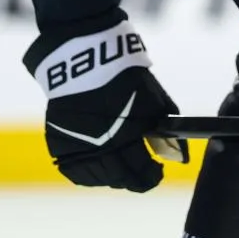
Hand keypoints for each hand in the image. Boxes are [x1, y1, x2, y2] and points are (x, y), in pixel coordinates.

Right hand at [23, 12, 187, 191]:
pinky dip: (87, 171)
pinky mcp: (59, 141)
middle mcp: (100, 147)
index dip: (151, 177)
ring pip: (96, 178)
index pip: (141, 174)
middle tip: (139, 170)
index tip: (156, 172)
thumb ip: (166, 132)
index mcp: (126, 138)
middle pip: (119, 179)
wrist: (84, 58)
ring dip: (110, 177)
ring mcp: (77, 146)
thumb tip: (179, 157)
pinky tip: (96, 163)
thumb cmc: (125, 77)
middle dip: (134, 179)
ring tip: (118, 165)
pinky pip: (73, 169)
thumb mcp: (154, 101)